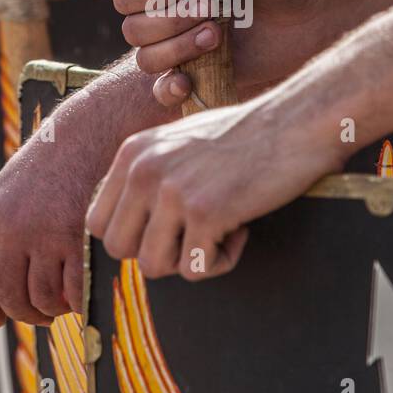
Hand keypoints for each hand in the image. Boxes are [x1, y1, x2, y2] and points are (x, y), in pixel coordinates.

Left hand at [0, 86, 121, 324]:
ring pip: (40, 297)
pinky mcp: (77, 238)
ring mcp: (44, 234)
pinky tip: (79, 297)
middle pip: (7, 294)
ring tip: (59, 304)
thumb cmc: (51, 165)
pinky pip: (71, 290)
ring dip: (50, 310)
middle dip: (22, 314)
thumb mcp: (9, 189)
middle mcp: (12, 227)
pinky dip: (75, 301)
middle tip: (38, 315)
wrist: (87, 135)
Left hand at [85, 96, 344, 280]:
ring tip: (218, 230)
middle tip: (193, 234)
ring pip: (152, 266)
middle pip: (119, 249)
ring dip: (188, 259)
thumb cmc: (245, 136)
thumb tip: (130, 230)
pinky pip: (194, 269)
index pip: (97, 222)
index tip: (166, 230)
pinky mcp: (205, 212)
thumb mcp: (178, 143)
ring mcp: (173, 191)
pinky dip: (221, 260)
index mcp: (132, 153)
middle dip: (156, 252)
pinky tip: (241, 229)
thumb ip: (148, 176)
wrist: (294, 122)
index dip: (131, 235)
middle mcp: (144, 170)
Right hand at [112, 0, 316, 105]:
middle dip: (170, 20)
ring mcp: (178, 46)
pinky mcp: (196, 74)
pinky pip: (161, 92)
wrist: (309, 8)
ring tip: (219, 34)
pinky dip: (168, 90)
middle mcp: (164, 12)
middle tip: (214, 8)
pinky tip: (188, 81)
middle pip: (132, 29)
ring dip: (178, 49)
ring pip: (145, 60)